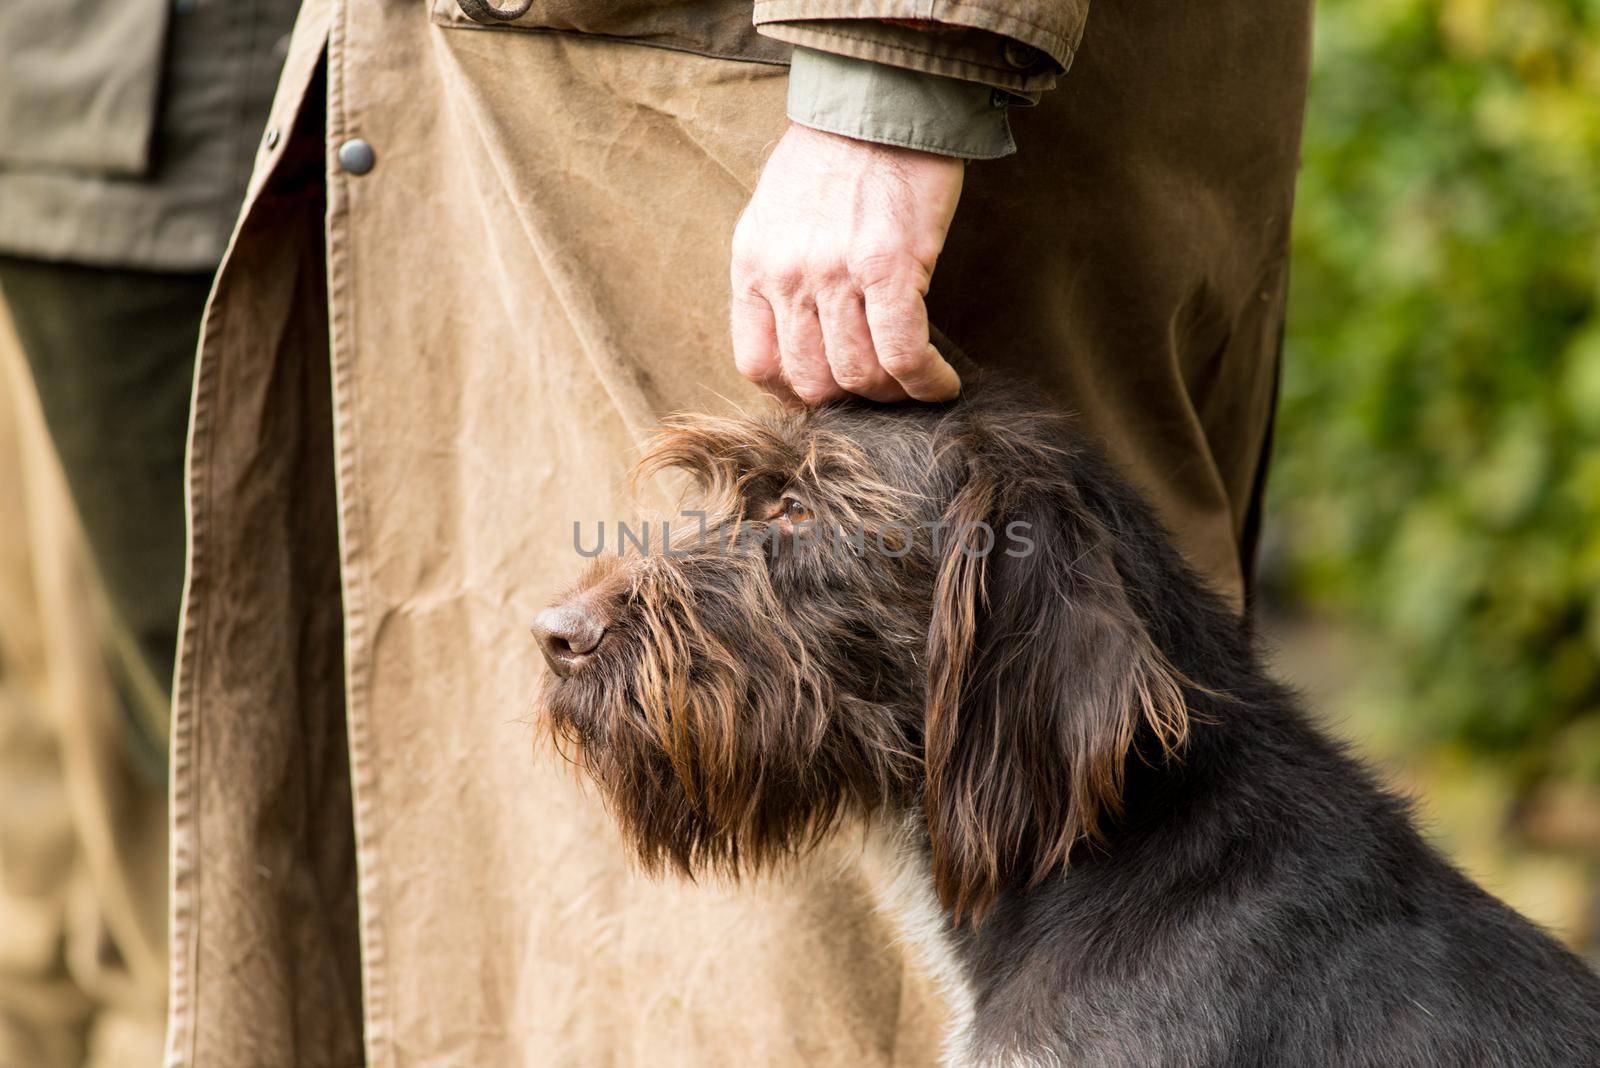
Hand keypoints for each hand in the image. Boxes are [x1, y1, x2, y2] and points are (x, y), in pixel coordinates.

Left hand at [730, 123, 964, 403]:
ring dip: (894, 395)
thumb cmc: (836, 156)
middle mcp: (785, 276)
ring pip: (859, 376)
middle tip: (883, 390)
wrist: (880, 101)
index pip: (758, 364)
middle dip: (852, 400)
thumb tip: (804, 337)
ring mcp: (833, 275)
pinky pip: (903, 354)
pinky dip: (926, 383)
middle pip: (812, 382)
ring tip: (917, 384)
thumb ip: (781, 275)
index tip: (828, 393)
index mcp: (753, 266)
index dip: (795, 395)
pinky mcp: (888, 267)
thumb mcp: (779, 216)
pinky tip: (943, 384)